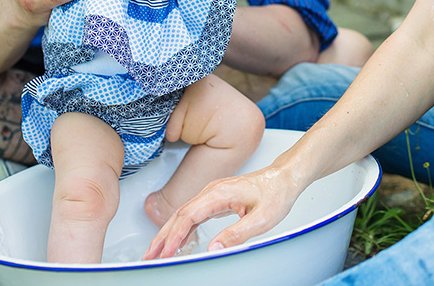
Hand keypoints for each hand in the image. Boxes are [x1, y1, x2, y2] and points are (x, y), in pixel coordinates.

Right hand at [143, 166, 298, 259]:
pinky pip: (193, 214)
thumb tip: (214, 248)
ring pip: (184, 214)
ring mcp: (213, 194)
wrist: (284, 177)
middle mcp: (212, 191)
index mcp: (220, 193)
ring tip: (157, 252)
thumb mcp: (261, 219)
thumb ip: (237, 234)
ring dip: (168, 233)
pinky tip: (177, 242)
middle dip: (162, 237)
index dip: (174, 236)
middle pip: (180, 215)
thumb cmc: (276, 193)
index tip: (165, 253)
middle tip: (149, 256)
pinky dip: (181, 229)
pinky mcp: (216, 199)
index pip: (189, 216)